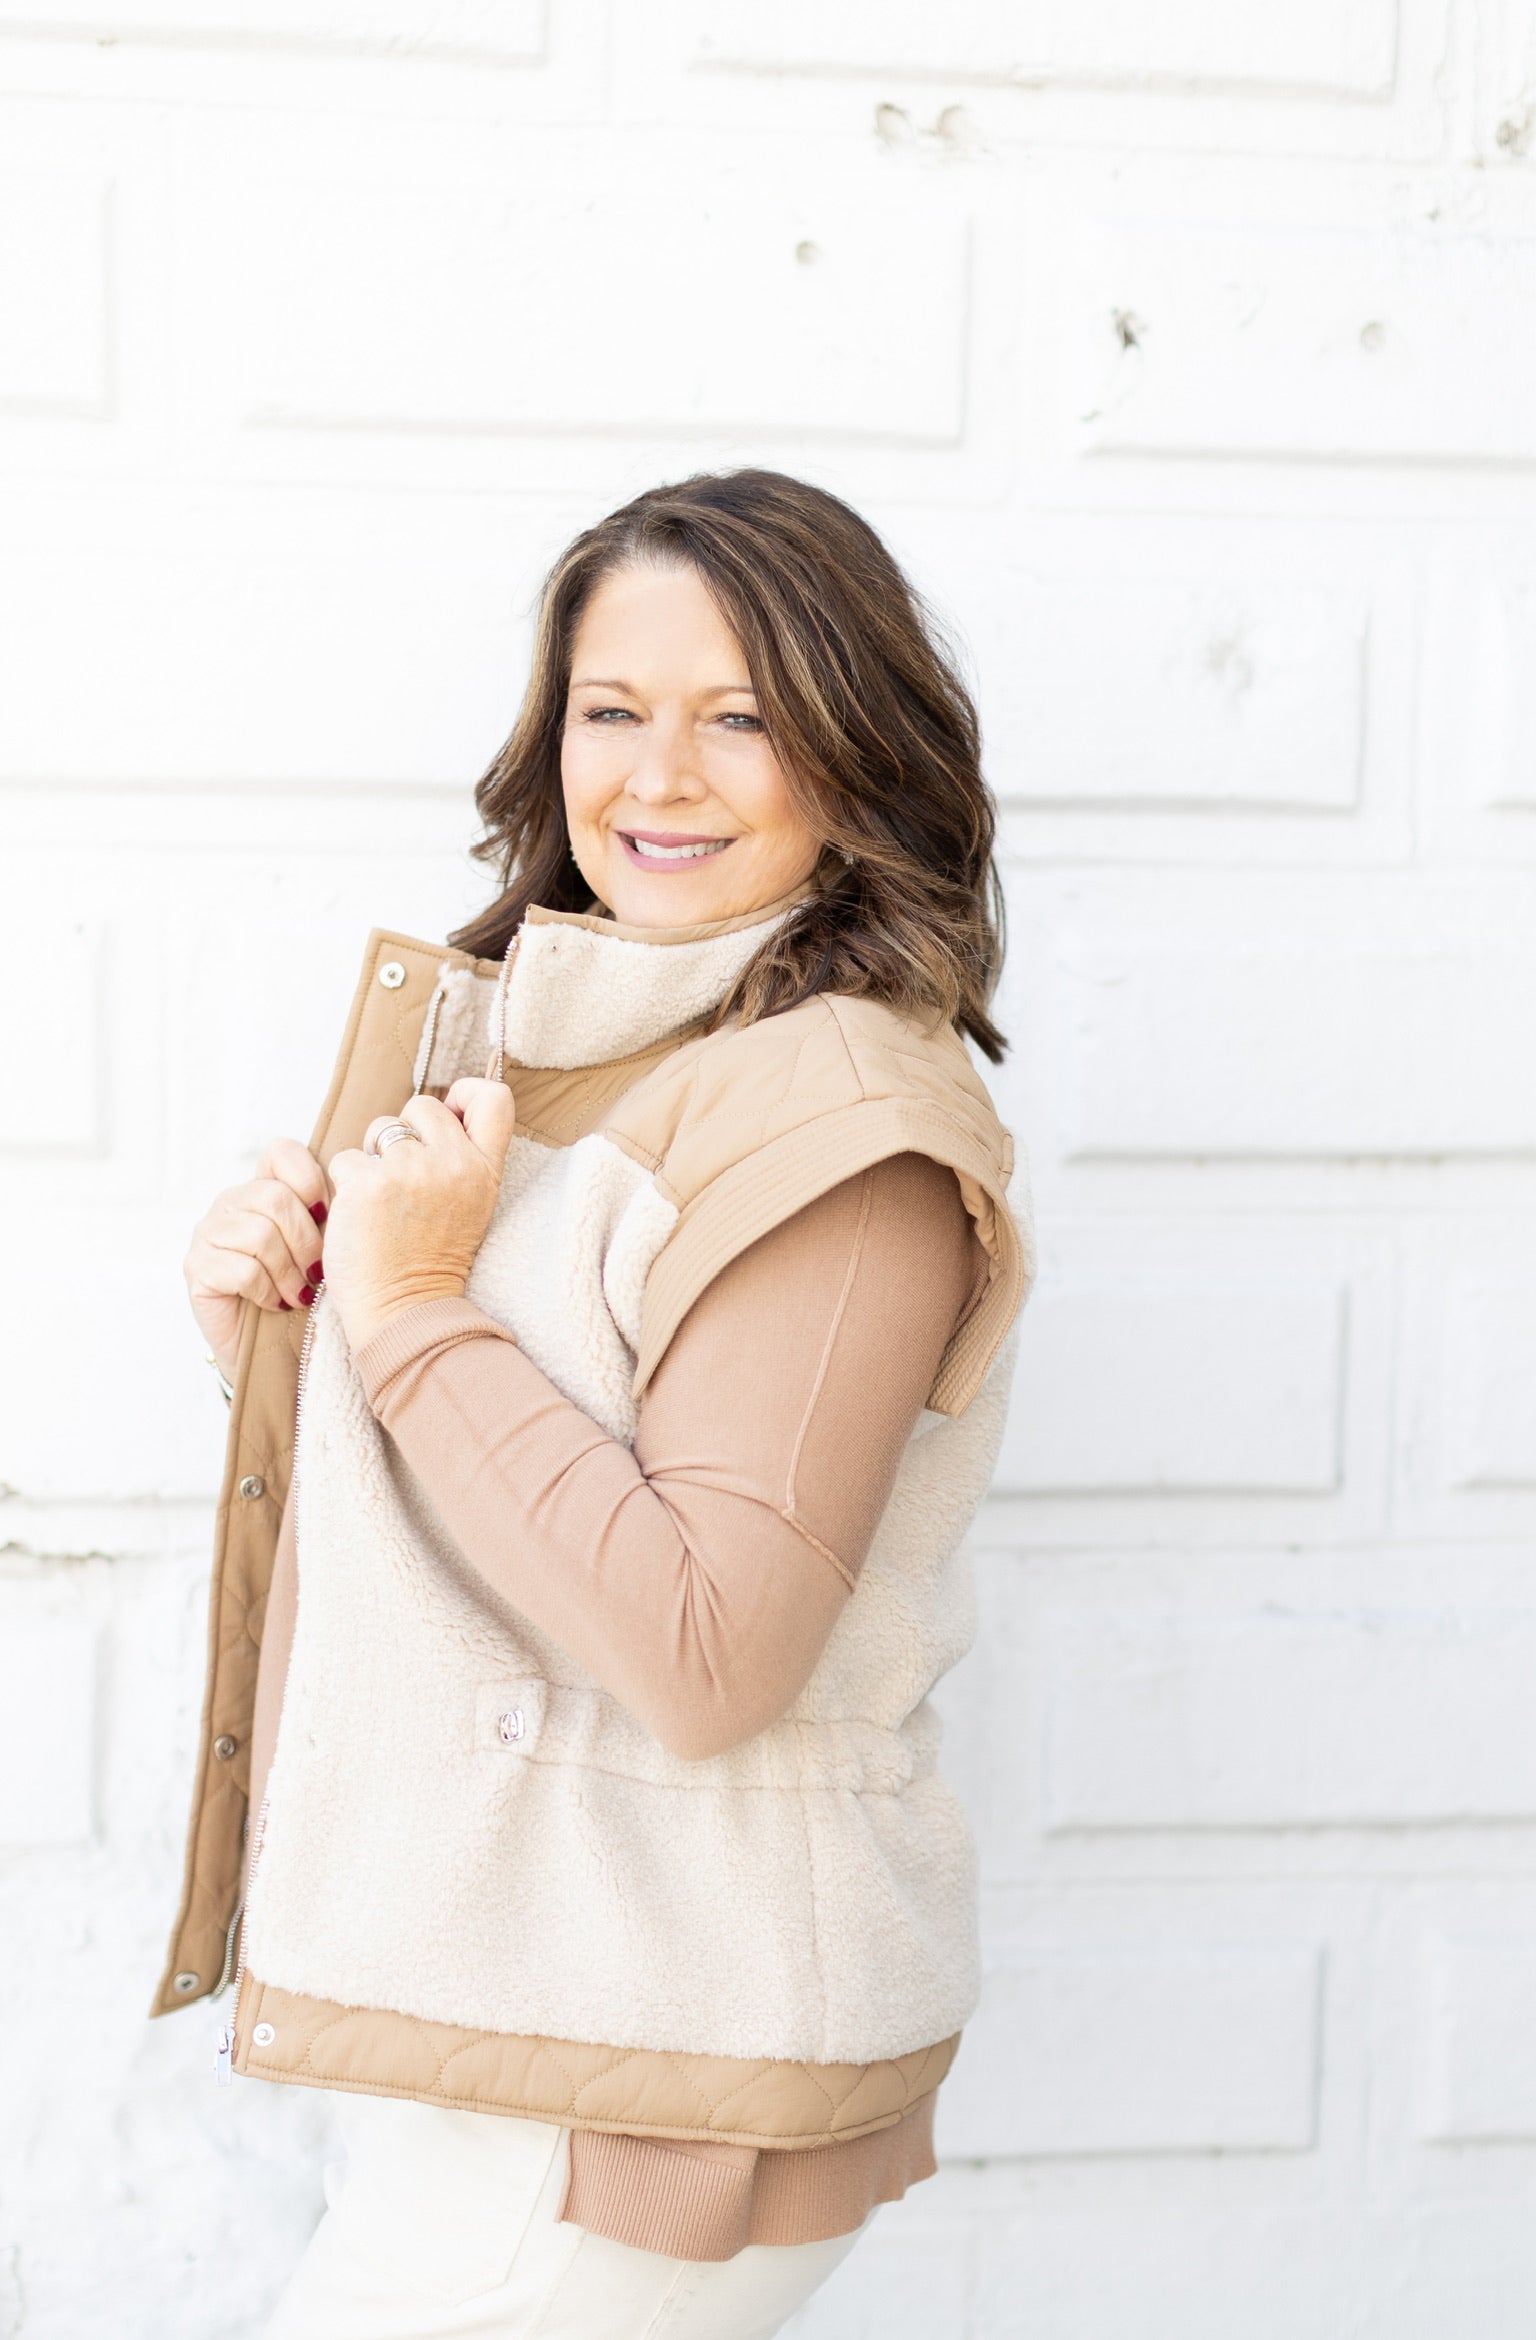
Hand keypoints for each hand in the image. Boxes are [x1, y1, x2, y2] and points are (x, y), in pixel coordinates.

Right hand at [184, 1138, 330, 1380]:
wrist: (276, 1350)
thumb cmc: (305, 1292)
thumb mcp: (324, 1246)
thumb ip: (331, 1212)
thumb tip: (356, 1185)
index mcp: (263, 1187)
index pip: (281, 1152)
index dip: (309, 1178)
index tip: (327, 1213)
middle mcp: (231, 1203)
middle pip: (275, 1198)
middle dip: (307, 1242)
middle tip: (318, 1273)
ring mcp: (209, 1234)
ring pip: (260, 1235)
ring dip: (289, 1272)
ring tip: (299, 1294)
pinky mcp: (197, 1269)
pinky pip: (242, 1270)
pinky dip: (268, 1292)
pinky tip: (274, 1303)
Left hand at [323, 1079, 514, 1353]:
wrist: (406, 1310)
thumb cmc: (433, 1258)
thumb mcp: (473, 1204)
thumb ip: (465, 1157)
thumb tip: (446, 1106)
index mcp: (484, 1169)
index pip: (495, 1098)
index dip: (468, 1093)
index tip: (450, 1115)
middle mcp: (452, 1164)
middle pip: (422, 1106)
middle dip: (405, 1133)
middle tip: (405, 1180)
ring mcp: (409, 1171)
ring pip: (378, 1130)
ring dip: (372, 1160)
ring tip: (383, 1203)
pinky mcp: (367, 1185)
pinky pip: (346, 1159)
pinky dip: (346, 1185)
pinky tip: (360, 1216)